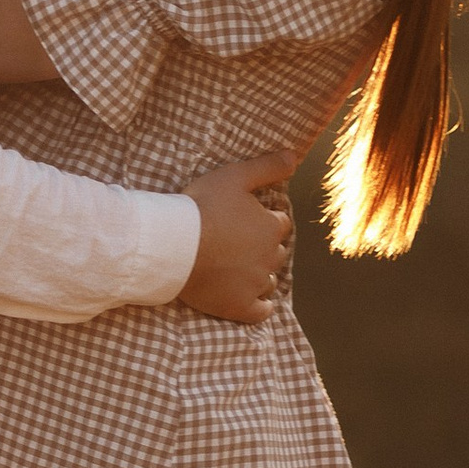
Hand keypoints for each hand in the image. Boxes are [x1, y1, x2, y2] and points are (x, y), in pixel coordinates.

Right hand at [176, 147, 294, 324]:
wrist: (174, 245)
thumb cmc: (203, 207)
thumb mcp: (235, 176)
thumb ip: (267, 167)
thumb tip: (294, 156)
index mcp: (272, 227)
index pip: (280, 223)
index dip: (265, 220)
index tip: (247, 220)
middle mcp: (271, 257)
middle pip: (276, 252)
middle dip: (264, 248)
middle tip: (239, 243)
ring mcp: (256, 284)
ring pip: (269, 280)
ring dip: (260, 275)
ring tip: (239, 269)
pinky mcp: (239, 306)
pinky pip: (260, 312)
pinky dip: (260, 307)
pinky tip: (254, 303)